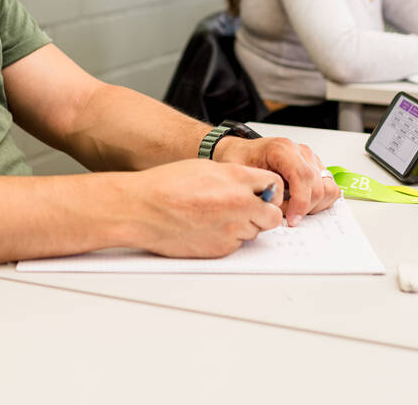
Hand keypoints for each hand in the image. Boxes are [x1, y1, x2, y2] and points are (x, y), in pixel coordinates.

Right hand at [127, 159, 283, 257]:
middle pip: (273, 215)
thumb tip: (250, 186)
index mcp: (236, 179)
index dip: (269, 190)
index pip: (274, 185)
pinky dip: (228, 238)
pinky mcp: (222, 249)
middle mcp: (239, 204)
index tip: (264, 192)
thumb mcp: (206, 169)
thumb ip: (234, 178)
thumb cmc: (166, 186)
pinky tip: (208, 228)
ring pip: (254, 231)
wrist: (143, 210)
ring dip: (244, 226)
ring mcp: (232, 230)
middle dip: (264, 212)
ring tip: (217, 216)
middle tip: (248, 209)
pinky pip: (236, 245)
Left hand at [213, 135, 339, 224]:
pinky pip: (330, 189)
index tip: (291, 218)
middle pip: (316, 186)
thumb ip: (257, 189)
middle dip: (303, 208)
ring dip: (313, 206)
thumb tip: (271, 209)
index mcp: (282, 149)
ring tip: (293, 209)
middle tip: (285, 216)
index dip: (300, 201)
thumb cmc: (242, 159)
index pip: (302, 175)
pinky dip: (319, 202)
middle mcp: (300, 152)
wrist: (244, 152)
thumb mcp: (241, 172)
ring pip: (328, 188)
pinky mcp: (316, 168)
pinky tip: (301, 205)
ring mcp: (311, 159)